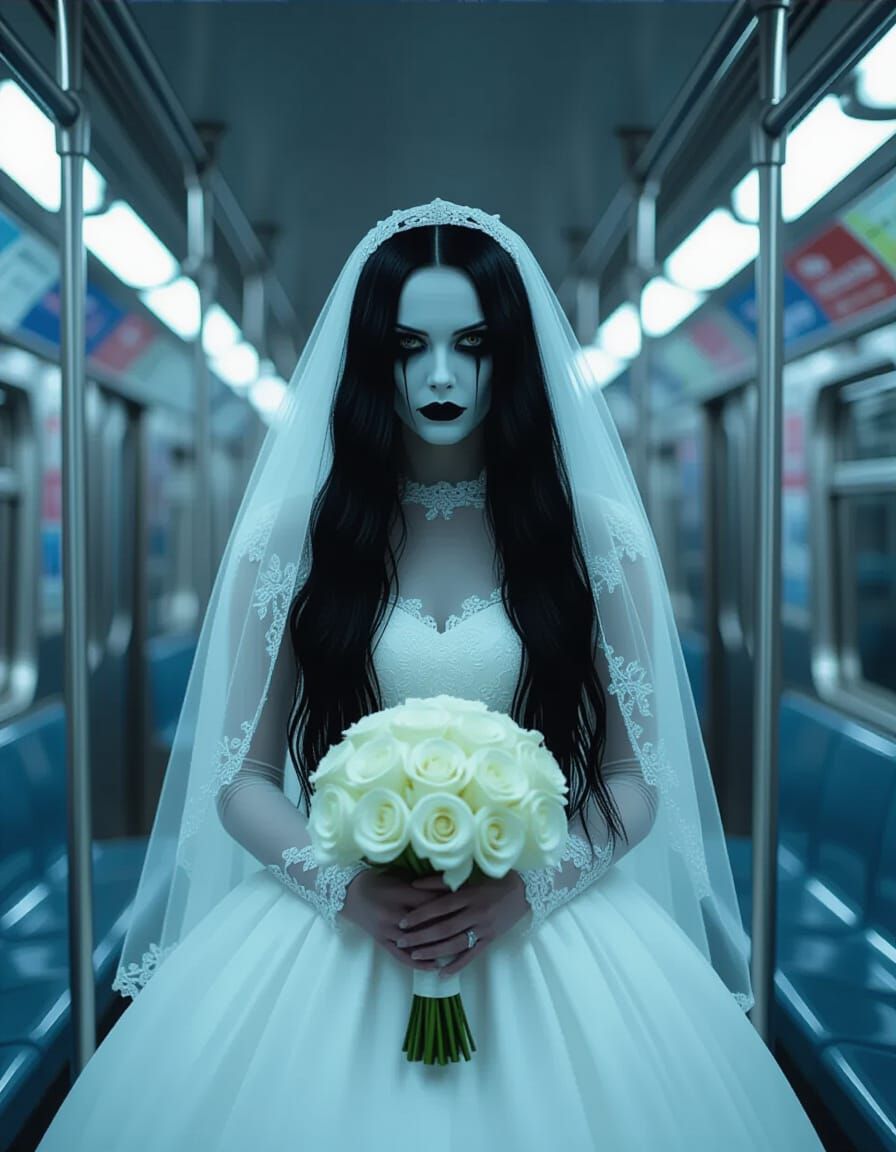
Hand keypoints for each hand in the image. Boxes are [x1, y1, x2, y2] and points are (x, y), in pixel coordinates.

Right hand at [340, 867, 458, 972]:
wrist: (350, 894)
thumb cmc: (378, 881)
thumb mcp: (400, 878)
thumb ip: (423, 885)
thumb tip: (451, 888)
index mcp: (400, 894)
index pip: (430, 901)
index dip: (449, 904)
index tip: (465, 906)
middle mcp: (394, 914)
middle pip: (426, 923)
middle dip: (447, 926)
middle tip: (467, 928)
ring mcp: (388, 931)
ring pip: (416, 942)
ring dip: (437, 947)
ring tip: (457, 950)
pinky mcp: (382, 942)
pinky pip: (402, 957)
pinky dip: (419, 963)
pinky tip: (434, 966)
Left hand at [394, 869, 529, 977]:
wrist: (524, 890)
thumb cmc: (492, 879)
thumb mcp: (469, 875)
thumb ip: (442, 881)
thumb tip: (414, 884)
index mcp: (469, 895)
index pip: (440, 907)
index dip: (420, 915)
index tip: (402, 921)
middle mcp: (476, 913)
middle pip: (444, 928)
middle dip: (421, 936)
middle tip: (401, 941)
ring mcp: (484, 928)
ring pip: (455, 944)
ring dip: (434, 952)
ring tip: (414, 956)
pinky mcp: (490, 940)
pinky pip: (471, 955)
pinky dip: (456, 965)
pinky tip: (441, 973)